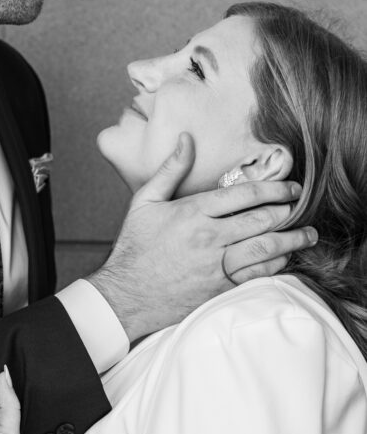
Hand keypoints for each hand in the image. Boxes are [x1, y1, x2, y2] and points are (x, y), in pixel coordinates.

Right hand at [88, 133, 317, 341]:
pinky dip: (275, 264)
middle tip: (300, 205)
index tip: (289, 187)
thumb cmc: (134, 246)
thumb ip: (170, 169)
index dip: (273, 189)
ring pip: (264, 248)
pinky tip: (284, 257)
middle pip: (261, 220)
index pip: (243, 195)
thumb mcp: (144, 201)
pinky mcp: (219, 288)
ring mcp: (215, 265)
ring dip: (291, 239)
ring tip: (307, 233)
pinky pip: (256, 274)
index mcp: (193, 212)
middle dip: (286, 210)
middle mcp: (208, 237)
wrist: (126, 294)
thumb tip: (187, 139)